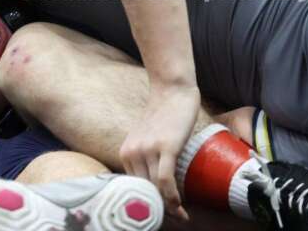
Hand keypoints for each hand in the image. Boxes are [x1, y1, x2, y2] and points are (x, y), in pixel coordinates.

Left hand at [120, 83, 199, 220]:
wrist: (173, 89)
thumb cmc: (166, 113)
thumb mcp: (149, 137)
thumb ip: (148, 155)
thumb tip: (158, 181)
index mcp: (126, 153)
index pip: (135, 187)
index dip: (148, 203)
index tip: (161, 214)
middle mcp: (132, 153)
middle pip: (144, 191)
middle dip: (158, 209)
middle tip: (174, 219)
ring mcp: (147, 150)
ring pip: (154, 190)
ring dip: (168, 208)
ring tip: (181, 217)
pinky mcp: (164, 147)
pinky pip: (165, 181)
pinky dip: (172, 198)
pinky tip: (180, 207)